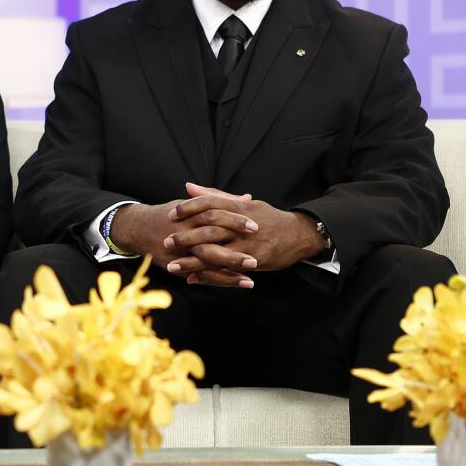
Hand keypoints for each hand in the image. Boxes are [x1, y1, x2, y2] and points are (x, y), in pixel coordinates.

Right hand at [110, 197, 254, 287]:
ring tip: (252, 273)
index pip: (215, 215)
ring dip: (230, 268)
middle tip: (257, 254)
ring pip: (207, 260)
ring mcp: (180, 251)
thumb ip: (221, 201)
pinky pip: (201, 275)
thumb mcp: (192, 203)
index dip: (235, 221)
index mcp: (190, 214)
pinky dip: (221, 279)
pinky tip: (240, 282)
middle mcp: (184, 233)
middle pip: (212, 240)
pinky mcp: (177, 266)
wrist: (138, 229)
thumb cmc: (171, 214)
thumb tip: (248, 197)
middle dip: (234, 248)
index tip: (255, 225)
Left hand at [163, 183, 325, 283]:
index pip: (210, 203)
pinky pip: (226, 270)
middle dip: (186, 236)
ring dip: (192, 261)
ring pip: (215, 253)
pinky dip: (208, 275)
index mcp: (239, 207)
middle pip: (209, 229)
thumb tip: (188, 186)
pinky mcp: (253, 261)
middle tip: (166, 241)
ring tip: (172, 266)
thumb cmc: (268, 217)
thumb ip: (215, 195)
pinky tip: (192, 279)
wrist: (299, 234)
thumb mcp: (244, 203)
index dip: (190, 208)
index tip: (172, 214)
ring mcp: (247, 244)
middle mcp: (241, 225)